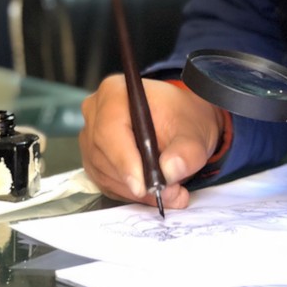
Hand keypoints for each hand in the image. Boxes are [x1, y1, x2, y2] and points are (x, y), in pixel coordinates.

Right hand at [80, 75, 223, 209]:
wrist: (183, 122)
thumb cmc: (184, 119)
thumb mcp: (195, 133)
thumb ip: (187, 151)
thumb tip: (171, 170)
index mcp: (115, 92)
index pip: (110, 129)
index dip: (125, 160)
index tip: (143, 185)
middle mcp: (96, 112)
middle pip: (104, 155)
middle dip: (136, 180)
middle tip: (168, 193)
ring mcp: (90, 136)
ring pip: (105, 173)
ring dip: (136, 191)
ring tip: (170, 192)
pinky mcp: (93, 158)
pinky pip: (105, 182)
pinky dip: (130, 193)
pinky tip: (153, 191)